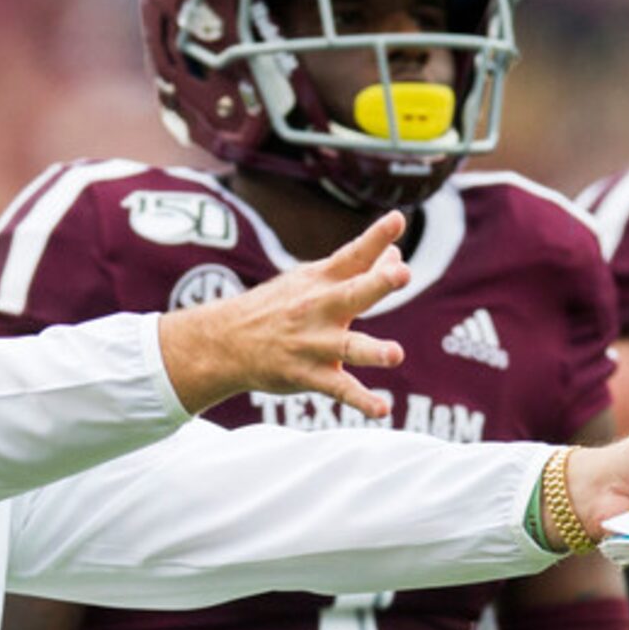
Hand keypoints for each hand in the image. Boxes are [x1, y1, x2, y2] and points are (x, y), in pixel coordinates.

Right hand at [154, 211, 409, 417]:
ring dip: (371, 350)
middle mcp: (319, 308)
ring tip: (396, 354)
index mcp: (322, 281)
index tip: (398, 220)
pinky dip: (360, 401)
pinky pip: (338, 389)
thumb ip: (359, 268)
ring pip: (347, 346)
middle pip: (352, 293)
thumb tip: (396, 253)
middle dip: (377, 283)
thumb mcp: (313, 280)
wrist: (227, 342)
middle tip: (401, 273)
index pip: (353, 254)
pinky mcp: (309, 374)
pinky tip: (382, 410)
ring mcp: (313, 343)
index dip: (376, 237)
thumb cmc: (279, 306)